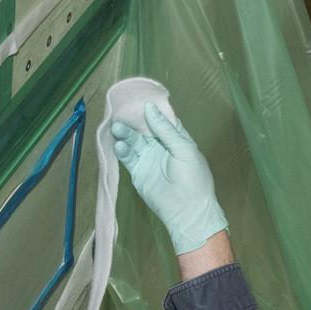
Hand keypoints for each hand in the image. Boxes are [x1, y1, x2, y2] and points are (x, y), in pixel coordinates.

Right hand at [112, 103, 228, 254]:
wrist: (187, 211)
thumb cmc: (193, 179)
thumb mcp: (183, 149)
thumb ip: (165, 129)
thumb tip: (149, 108)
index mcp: (176, 139)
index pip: (161, 119)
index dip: (150, 110)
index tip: (137, 98)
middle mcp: (161, 147)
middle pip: (144, 129)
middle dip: (133, 121)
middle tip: (120, 112)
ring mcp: (149, 159)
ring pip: (133, 141)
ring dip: (125, 134)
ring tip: (117, 128)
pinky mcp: (138, 172)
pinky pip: (128, 158)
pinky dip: (122, 151)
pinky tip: (119, 145)